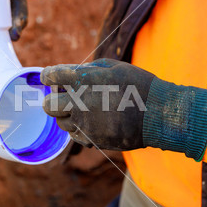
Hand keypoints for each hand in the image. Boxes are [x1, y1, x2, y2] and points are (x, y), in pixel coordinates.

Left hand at [41, 59, 206, 160]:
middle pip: (48, 105)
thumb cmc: (138, 85)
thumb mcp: (113, 67)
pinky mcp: (92, 139)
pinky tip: (93, 122)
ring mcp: (84, 124)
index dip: (48, 76)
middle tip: (61, 98)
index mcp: (82, 80)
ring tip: (83, 109)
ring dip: (67, 115)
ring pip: (61, 123)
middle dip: (51, 101)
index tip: (50, 77)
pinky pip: (76, 136)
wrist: (158, 114)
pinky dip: (79, 129)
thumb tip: (69, 75)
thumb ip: (87, 70)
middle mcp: (78, 103)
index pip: (51, 76)